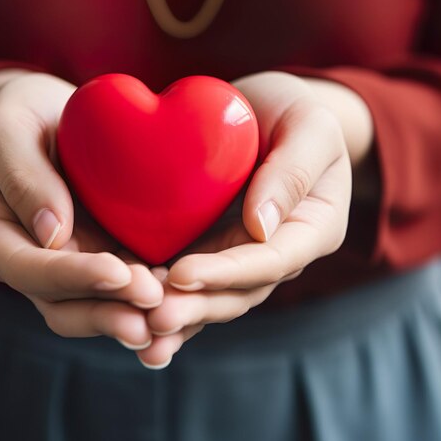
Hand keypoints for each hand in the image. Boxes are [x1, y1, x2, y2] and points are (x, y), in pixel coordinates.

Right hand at [0, 72, 162, 348]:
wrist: (43, 112)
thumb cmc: (17, 111)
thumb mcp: (7, 127)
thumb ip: (21, 175)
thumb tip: (52, 235)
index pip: (24, 269)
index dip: (71, 277)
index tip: (118, 273)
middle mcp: (22, 255)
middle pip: (58, 301)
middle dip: (107, 307)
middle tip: (155, 302)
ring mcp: (60, 257)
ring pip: (89, 303)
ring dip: (128, 311)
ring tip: (172, 311)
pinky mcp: (93, 250)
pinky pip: (116, 282)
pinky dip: (142, 292)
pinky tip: (178, 292)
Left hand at [135, 72, 373, 367]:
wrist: (265, 111)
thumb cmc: (294, 111)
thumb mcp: (309, 127)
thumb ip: (293, 172)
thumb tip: (261, 227)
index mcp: (311, 228)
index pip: (271, 261)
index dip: (227, 273)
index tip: (182, 275)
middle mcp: (277, 251)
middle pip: (238, 291)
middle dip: (196, 306)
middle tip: (153, 319)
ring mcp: (241, 252)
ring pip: (211, 294)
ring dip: (177, 313)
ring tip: (137, 330)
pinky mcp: (211, 246)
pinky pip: (189, 277)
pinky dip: (164, 296)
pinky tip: (128, 313)